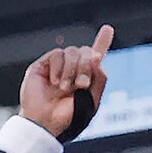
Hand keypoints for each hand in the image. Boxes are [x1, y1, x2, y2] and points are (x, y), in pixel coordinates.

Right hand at [21, 24, 113, 138]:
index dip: (102, 41)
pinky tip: (54, 83)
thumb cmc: (67, 117)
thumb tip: (97, 56)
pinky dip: (58, 68)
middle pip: (87, 52)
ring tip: (64, 88)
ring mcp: (58, 66)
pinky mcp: (43, 65)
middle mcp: (72, 69)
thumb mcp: (92, 101)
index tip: (108, 29)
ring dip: (71, 70)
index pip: (95, 56)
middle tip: (81, 85)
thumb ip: (100, 79)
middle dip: (87, 67)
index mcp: (86, 77)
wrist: (46, 123)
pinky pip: (56, 54)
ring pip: (72, 51)